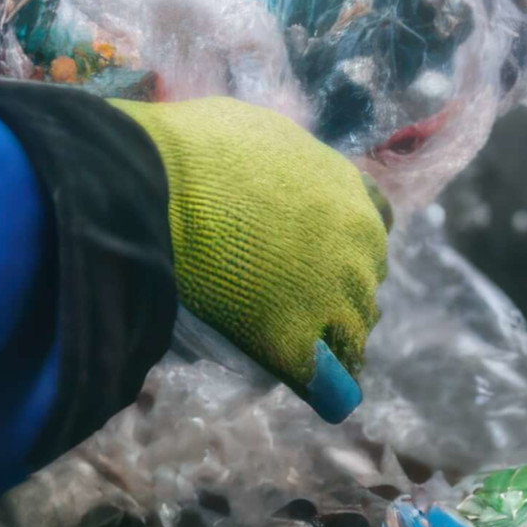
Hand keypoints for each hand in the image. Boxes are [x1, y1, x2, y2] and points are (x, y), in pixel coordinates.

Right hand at [115, 97, 385, 421]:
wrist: (153, 184)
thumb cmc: (195, 150)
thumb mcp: (260, 136)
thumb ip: (285, 167)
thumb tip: (273, 182)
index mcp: (350, 191)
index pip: (373, 230)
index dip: (342, 245)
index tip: (312, 253)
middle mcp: (359, 244)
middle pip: (366, 282)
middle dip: (337, 292)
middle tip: (291, 296)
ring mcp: (336, 297)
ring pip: (355, 333)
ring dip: (332, 339)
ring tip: (294, 344)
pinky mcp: (302, 343)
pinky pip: (332, 384)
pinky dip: (323, 388)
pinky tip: (310, 389)